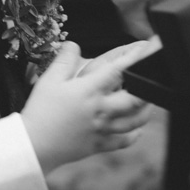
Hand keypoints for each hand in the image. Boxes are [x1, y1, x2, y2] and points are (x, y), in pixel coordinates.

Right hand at [21, 42, 149, 173]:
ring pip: (135, 121)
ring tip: (149, 101)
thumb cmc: (41, 111)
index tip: (147, 49)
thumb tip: (73, 45)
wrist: (35, 144)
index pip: (118, 71)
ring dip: (146, 110)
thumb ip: (63, 60)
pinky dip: (135, 134)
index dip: (134, 58)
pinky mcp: (100, 144)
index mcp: (89, 91)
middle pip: (135, 99)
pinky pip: (124, 141)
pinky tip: (137, 129)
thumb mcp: (49, 80)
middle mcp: (101, 110)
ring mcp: (103, 129)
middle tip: (154, 78)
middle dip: (148, 87)